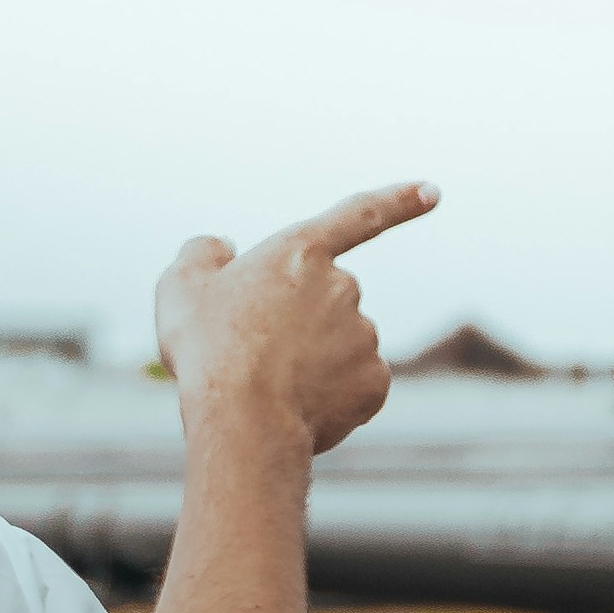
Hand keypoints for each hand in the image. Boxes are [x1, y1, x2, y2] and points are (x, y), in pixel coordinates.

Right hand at [158, 183, 430, 464]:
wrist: (242, 421)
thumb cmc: (208, 350)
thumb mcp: (180, 286)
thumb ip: (202, 254)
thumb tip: (223, 248)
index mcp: (301, 252)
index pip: (359, 215)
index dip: (399, 201)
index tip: (433, 191)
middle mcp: (344, 287)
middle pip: (326, 303)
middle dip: (300, 325)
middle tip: (254, 355)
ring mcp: (365, 336)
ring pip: (339, 347)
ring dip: (311, 362)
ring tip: (268, 388)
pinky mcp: (374, 383)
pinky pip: (353, 386)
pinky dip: (330, 396)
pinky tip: (298, 408)